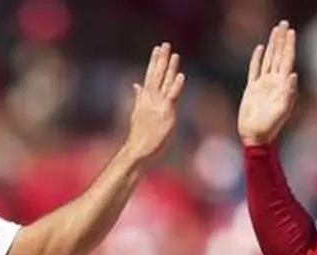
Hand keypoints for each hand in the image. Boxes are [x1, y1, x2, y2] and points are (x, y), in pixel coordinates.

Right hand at [123, 43, 185, 160]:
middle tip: (165, 44)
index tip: (157, 48)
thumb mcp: (137, 111)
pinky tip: (181, 75)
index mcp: (144, 97)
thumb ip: (138, 96)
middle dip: (161, 59)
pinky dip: (176, 85)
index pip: (149, 74)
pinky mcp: (166, 112)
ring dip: (169, 67)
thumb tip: (136, 84)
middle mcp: (150, 97)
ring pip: (164, 82)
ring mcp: (157, 104)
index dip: (154, 60)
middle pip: (156, 74)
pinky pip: (172, 96)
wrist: (138, 147)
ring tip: (174, 54)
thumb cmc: (139, 133)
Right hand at [238, 20, 297, 146]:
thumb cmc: (270, 127)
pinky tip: (260, 49)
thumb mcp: (282, 111)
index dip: (289, 46)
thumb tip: (293, 74)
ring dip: (271, 45)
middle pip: (278, 56)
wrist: (255, 136)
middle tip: (283, 24)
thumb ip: (288, 94)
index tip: (291, 32)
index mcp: (282, 85)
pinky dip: (257, 59)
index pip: (286, 60)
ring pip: (268, 59)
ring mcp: (263, 84)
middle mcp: (274, 82)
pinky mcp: (252, 89)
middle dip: (281, 40)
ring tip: (275, 31)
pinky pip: (254, 70)